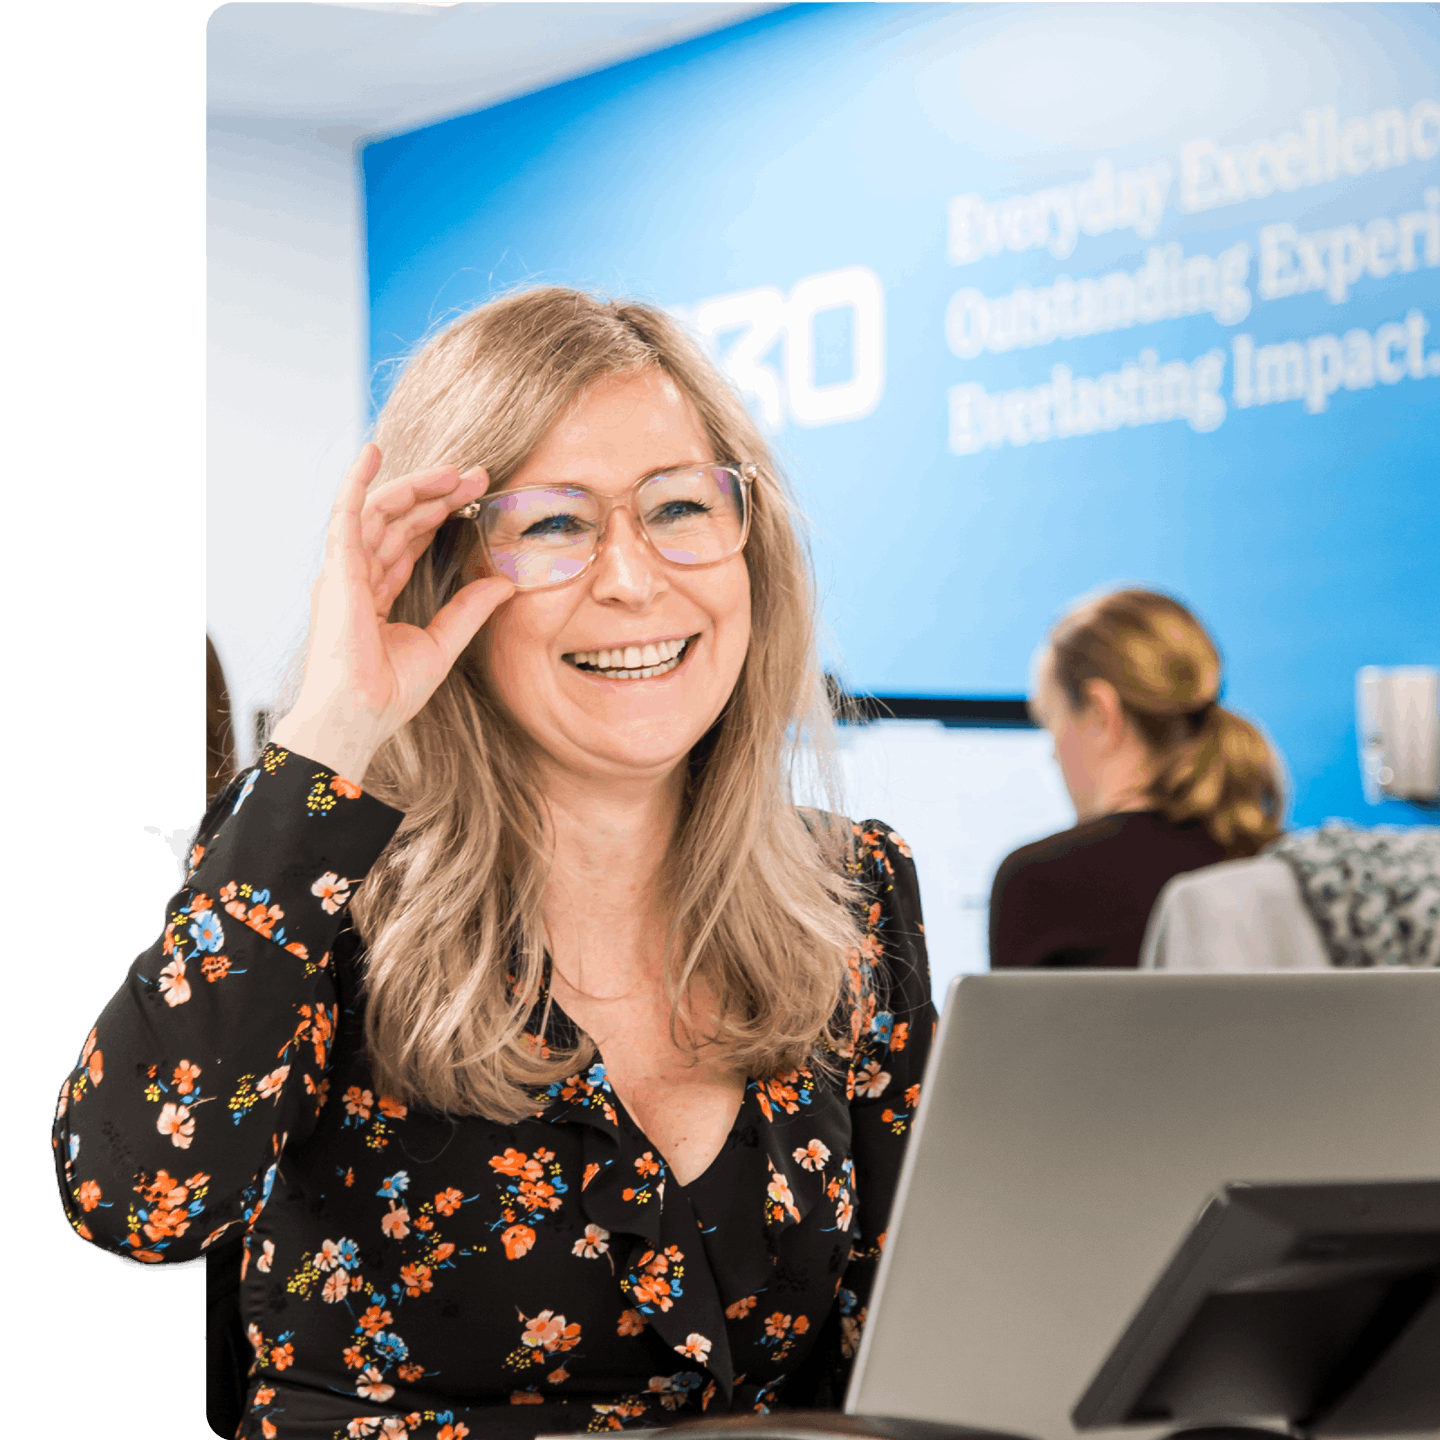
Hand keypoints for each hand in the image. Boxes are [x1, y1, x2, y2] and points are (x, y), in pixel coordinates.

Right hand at [270, 444, 514, 782]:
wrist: (359, 716)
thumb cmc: (389, 693)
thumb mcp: (443, 644)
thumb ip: (470, 610)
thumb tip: (505, 583)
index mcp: (377, 593)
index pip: (411, 541)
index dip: (442, 514)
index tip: (478, 496)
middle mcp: (358, 576)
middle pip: (400, 521)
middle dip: (438, 495)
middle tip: (478, 476)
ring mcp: (345, 571)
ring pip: (381, 512)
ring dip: (417, 487)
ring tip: (455, 472)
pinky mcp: (337, 570)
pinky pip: (345, 515)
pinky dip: (356, 482)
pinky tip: (373, 453)